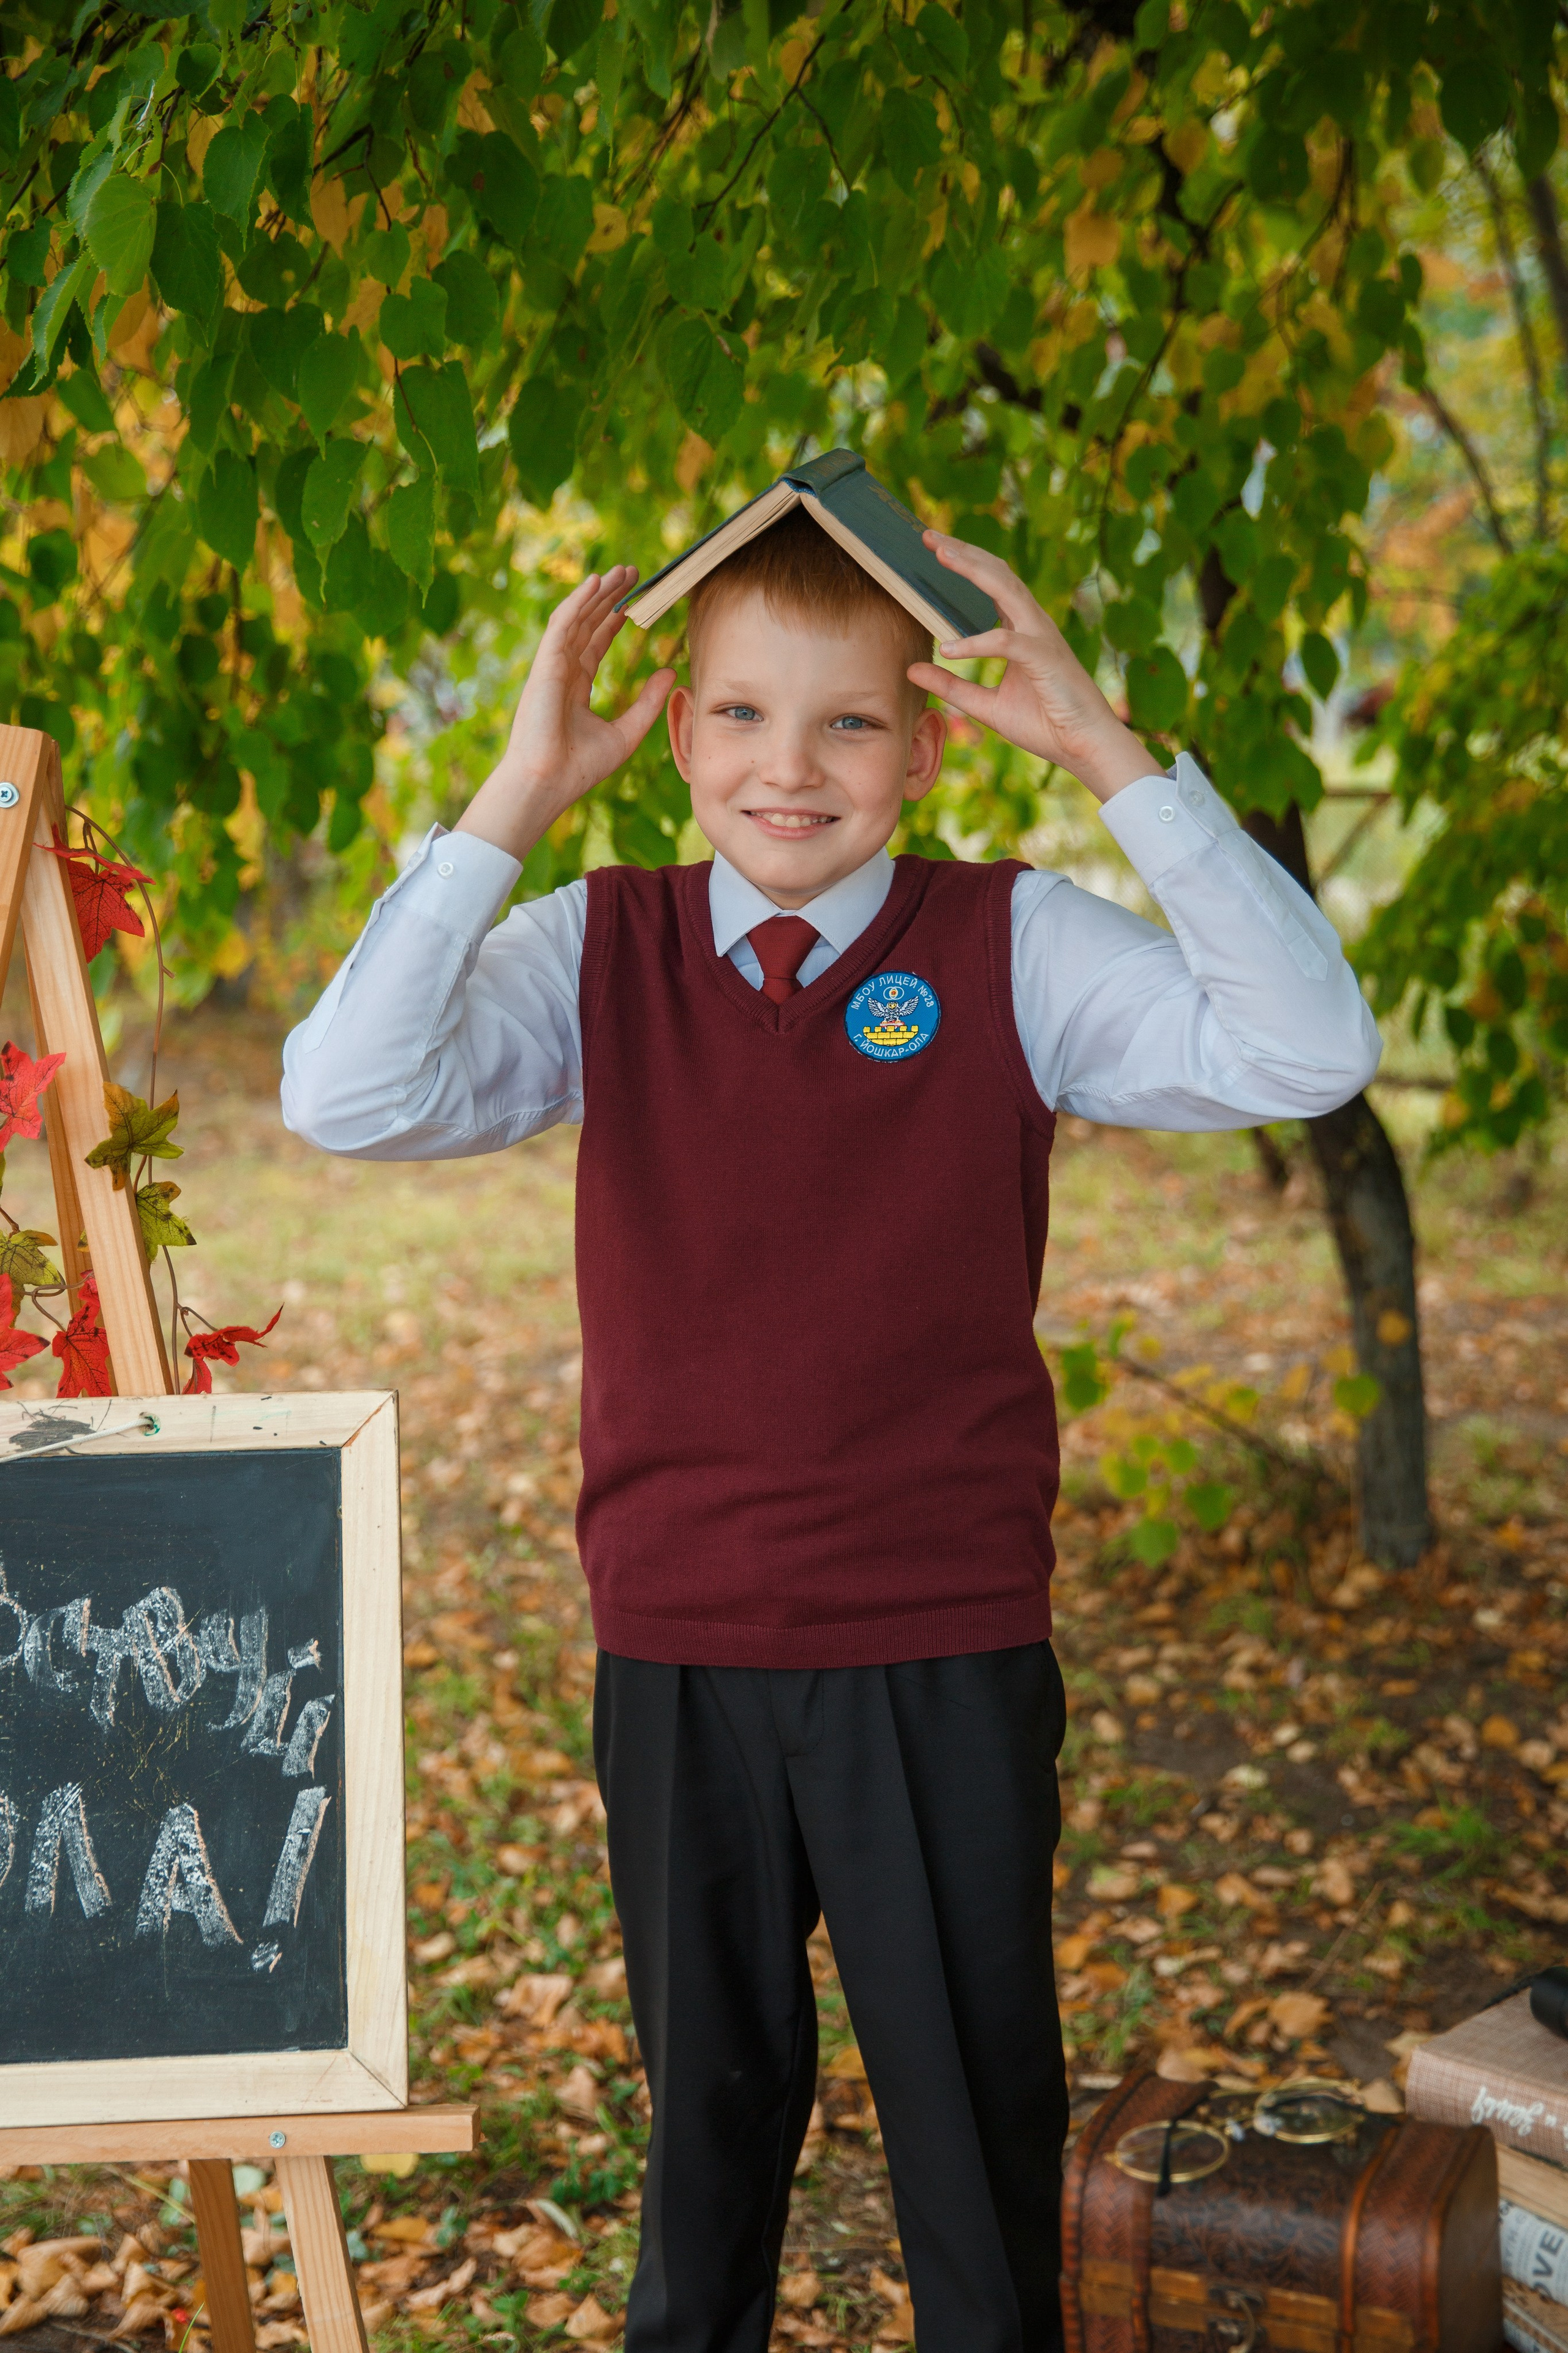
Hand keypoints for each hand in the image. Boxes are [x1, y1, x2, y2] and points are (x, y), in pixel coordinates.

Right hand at [456, 566, 674, 860]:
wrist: (548, 784)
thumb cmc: (579, 768)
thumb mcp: (627, 733)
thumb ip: (647, 703)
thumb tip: (671, 672)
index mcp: (576, 687)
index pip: (596, 642)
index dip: (614, 619)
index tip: (635, 601)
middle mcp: (561, 672)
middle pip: (587, 624)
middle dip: (609, 597)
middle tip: (633, 573)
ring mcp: (551, 667)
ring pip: (575, 618)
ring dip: (597, 593)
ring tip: (622, 572)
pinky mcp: (544, 666)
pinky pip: (561, 626)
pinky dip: (577, 602)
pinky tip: (596, 583)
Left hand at [907, 534, 1161, 804]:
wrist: (1085, 746)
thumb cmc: (1044, 723)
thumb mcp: (985, 706)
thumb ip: (951, 687)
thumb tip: (911, 670)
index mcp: (1022, 630)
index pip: (991, 583)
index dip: (965, 561)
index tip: (933, 546)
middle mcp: (1033, 624)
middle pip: (997, 573)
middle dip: (963, 551)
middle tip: (928, 535)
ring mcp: (1042, 637)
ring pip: (1006, 591)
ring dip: (972, 570)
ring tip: (941, 556)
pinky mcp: (1045, 658)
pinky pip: (1007, 643)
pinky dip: (977, 644)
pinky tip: (949, 650)